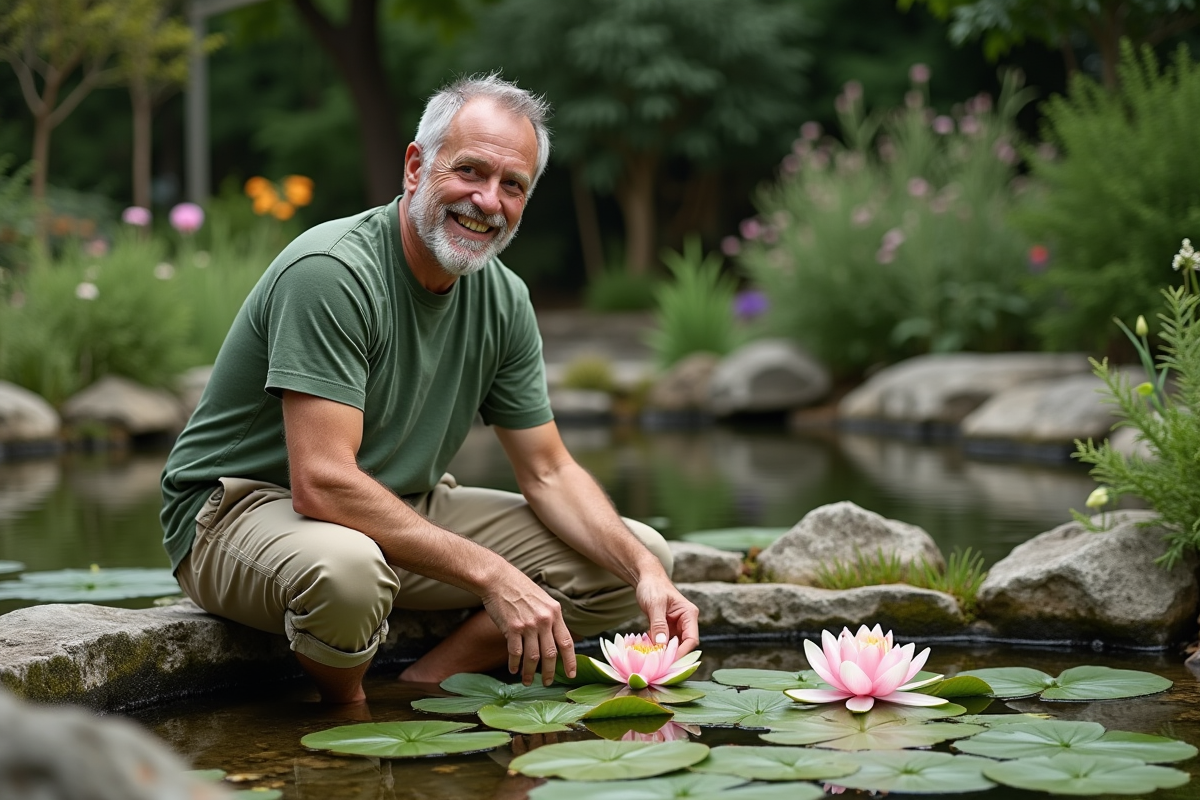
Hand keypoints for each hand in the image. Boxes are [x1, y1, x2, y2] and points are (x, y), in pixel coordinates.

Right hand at [481, 570, 576, 686]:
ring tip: (528, 680)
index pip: (567, 642)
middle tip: (547, 682)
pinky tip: (514, 670)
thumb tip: (554, 639)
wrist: (498, 579)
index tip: (571, 674)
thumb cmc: (520, 588)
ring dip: (530, 672)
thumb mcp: (543, 600)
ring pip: (533, 657)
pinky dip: (515, 664)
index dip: (570, 661)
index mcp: (555, 613)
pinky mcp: (512, 629)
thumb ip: (550, 618)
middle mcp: (544, 620)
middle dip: (550, 672)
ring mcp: (528, 625)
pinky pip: (516, 653)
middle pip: (551, 654)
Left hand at [636, 577, 699, 654]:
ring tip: (650, 657)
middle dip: (672, 655)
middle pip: (684, 645)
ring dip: (663, 652)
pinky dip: (657, 647)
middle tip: (658, 663)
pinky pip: (664, 643)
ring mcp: (676, 626)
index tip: (668, 661)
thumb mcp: (655, 604)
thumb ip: (659, 624)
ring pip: (673, 646)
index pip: (691, 639)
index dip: (682, 652)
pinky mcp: (667, 629)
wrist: (647, 578)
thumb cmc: (653, 587)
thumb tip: (661, 644)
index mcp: (689, 614)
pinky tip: (647, 649)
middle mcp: (686, 622)